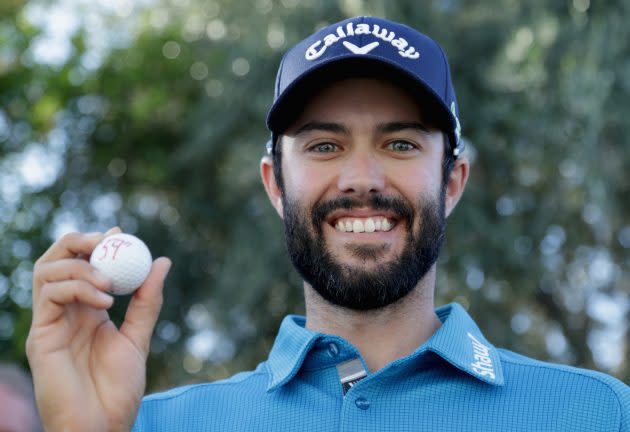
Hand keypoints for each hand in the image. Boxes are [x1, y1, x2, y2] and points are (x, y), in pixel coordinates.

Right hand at [26, 228, 170, 431]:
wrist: (103, 426)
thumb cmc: (118, 389)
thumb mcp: (138, 338)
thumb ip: (147, 301)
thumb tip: (162, 262)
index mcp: (86, 310)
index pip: (81, 264)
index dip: (97, 243)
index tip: (121, 233)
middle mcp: (64, 312)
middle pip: (55, 259)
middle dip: (79, 242)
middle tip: (107, 241)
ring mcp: (50, 322)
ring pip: (46, 271)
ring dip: (80, 265)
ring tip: (109, 283)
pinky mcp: (40, 336)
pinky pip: (50, 295)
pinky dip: (77, 287)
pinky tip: (105, 302)